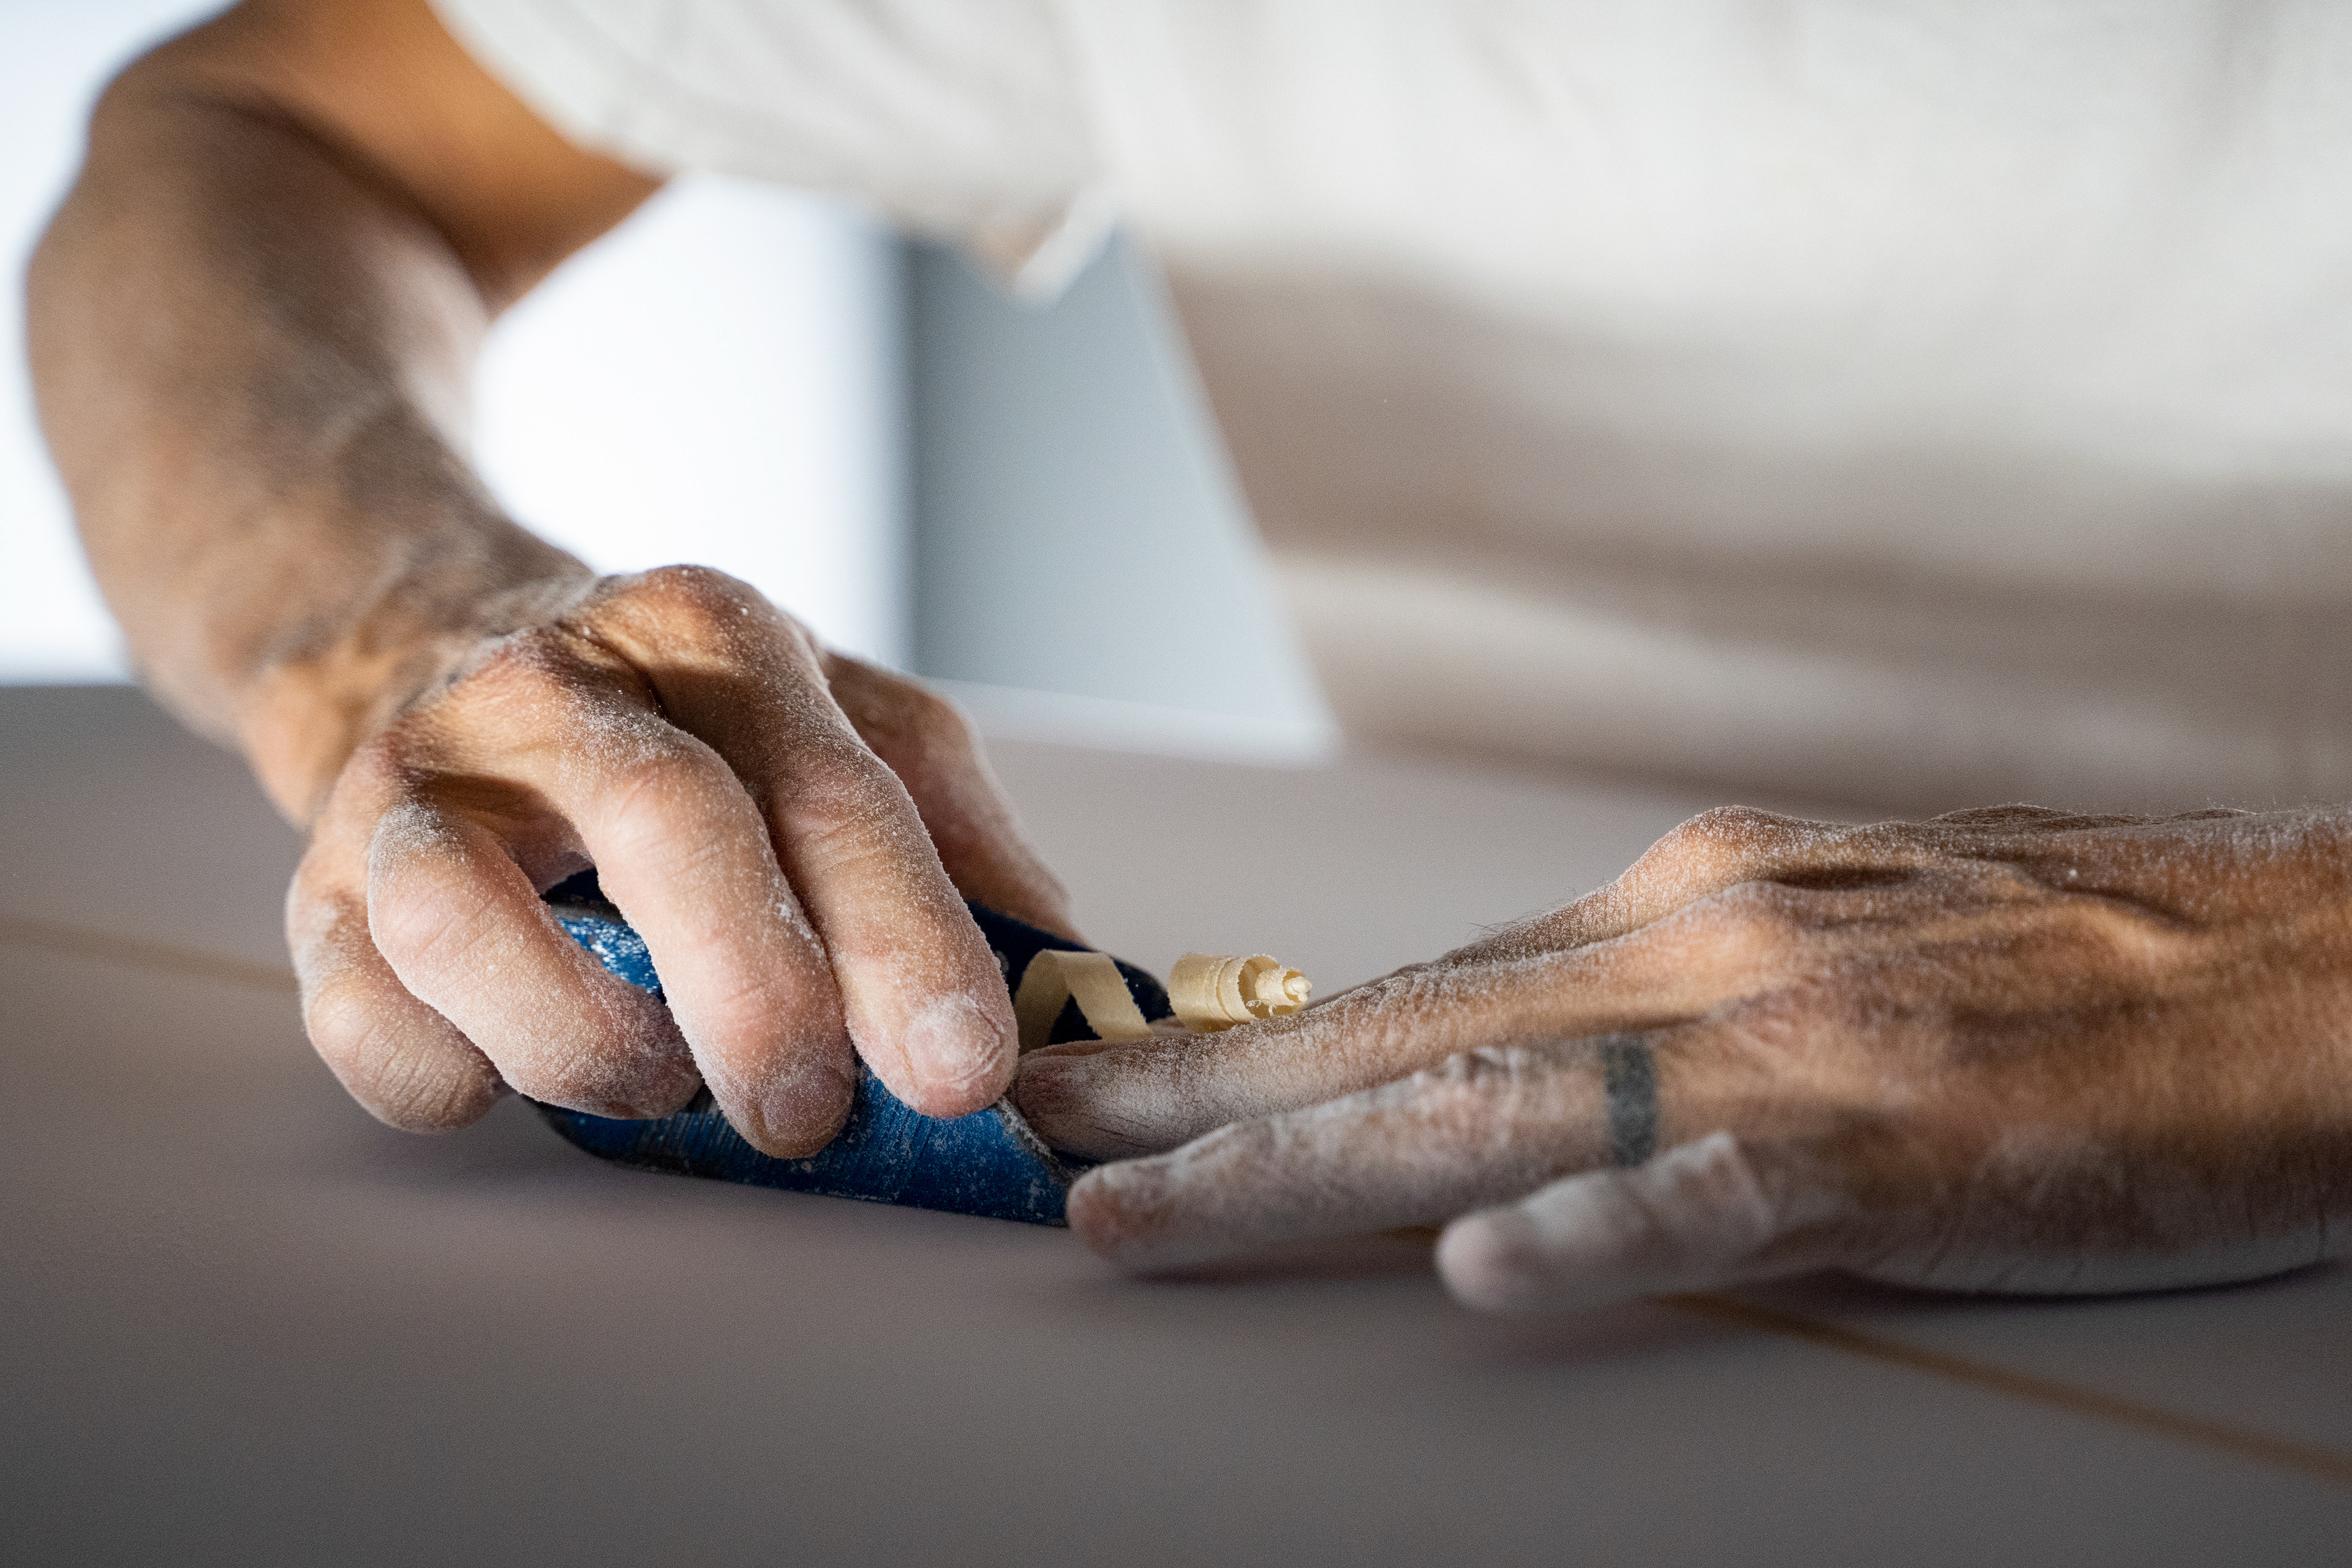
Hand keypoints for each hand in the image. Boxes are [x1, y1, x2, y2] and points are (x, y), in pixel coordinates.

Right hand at [288, 565, 1072, 1153]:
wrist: (432, 642)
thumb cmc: (682, 723)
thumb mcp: (839, 724)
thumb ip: (958, 840)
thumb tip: (1072, 984)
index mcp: (716, 636)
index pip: (831, 785)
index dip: (906, 937)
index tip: (967, 1067)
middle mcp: (562, 685)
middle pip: (664, 822)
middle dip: (756, 991)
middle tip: (811, 1114)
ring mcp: (421, 778)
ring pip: (464, 911)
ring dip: (584, 1037)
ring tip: (662, 1092)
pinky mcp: (320, 880)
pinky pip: (358, 1008)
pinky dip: (442, 1072)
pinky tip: (511, 1077)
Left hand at [1016, 805, 2351, 1309]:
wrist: (2307, 965)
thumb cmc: (2072, 956)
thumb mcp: (1821, 932)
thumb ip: (1658, 986)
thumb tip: (1498, 1036)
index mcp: (1680, 909)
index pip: (1413, 986)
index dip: (1245, 1042)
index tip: (1106, 1071)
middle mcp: (1699, 950)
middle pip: (1396, 1035)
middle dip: (1193, 1098)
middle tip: (1024, 1135)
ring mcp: (1797, 1042)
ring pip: (1493, 1106)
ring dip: (1296, 1168)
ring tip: (1130, 1216)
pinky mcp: (1912, 1139)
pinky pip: (1726, 1193)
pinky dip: (1600, 1229)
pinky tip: (1483, 1273)